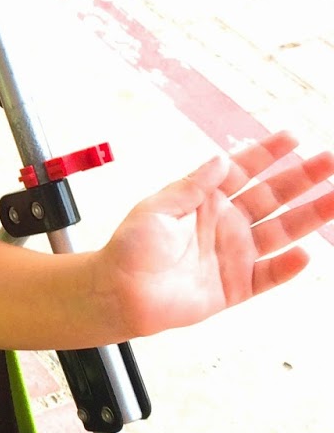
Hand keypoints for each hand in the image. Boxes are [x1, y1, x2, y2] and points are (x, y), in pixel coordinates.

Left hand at [102, 132, 333, 336]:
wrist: (118, 294)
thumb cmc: (129, 249)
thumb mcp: (157, 207)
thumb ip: (192, 185)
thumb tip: (220, 159)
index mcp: (204, 201)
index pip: (242, 171)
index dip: (267, 155)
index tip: (293, 138)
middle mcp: (224, 224)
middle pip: (271, 197)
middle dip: (301, 179)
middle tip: (328, 161)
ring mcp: (233, 255)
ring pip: (280, 232)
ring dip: (308, 217)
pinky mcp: (235, 286)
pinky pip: (268, 275)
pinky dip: (287, 266)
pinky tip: (305, 254)